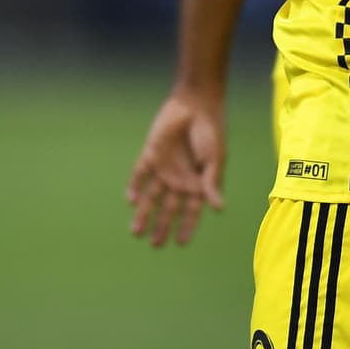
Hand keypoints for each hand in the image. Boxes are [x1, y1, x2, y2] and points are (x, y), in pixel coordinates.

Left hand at [126, 91, 224, 246]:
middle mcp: (179, 179)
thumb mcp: (215, 158)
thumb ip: (212, 183)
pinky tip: (130, 200)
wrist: (196, 104)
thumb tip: (219, 209)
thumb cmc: (210, 131)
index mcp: (197, 183)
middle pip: (168, 209)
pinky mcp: (150, 154)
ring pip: (151, 197)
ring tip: (136, 232)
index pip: (191, 211)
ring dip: (143, 213)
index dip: (186, 227)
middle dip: (161, 227)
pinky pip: (140, 173)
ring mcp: (163, 167)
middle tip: (155, 244)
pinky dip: (135, 186)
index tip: (179, 244)